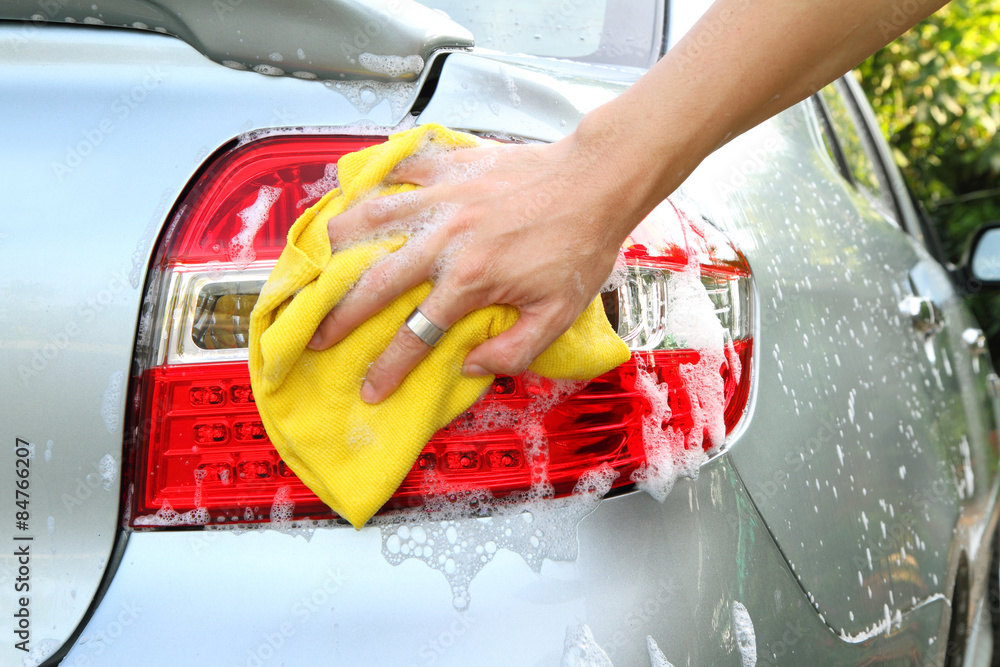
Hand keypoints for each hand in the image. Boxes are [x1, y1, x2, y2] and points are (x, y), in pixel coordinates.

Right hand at [306, 133, 641, 403]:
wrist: (596, 180)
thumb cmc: (580, 246)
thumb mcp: (559, 315)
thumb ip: (513, 350)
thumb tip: (468, 367)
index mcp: (469, 281)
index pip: (415, 335)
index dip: (388, 368)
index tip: (369, 390)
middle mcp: (445, 240)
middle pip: (374, 282)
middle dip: (338, 316)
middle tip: (316, 336)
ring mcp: (443, 198)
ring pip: (372, 219)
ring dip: (339, 244)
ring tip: (316, 262)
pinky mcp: (450, 165)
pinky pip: (398, 169)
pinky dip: (373, 180)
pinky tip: (356, 190)